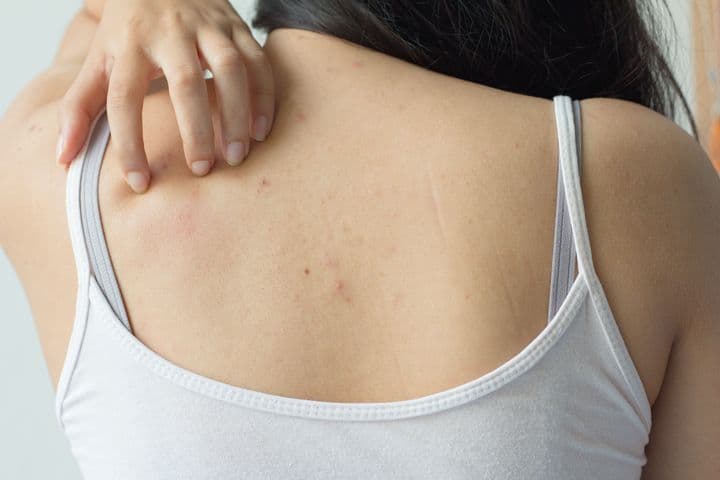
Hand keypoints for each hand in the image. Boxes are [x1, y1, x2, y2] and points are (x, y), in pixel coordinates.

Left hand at [56, 0, 274, 192]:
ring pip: (230, 70)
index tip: (139, 183)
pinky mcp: (236, 26)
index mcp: (128, 44)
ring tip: (237, 155)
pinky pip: (258, 61)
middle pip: (185, 83)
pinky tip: (261, 131)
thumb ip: (79, 108)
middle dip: (195, 130)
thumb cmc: (127, 30)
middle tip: (201, 170)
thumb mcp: (97, 62)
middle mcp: (169, 33)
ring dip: (237, 115)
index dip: (130, 143)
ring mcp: (207, 27)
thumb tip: (62, 158)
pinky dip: (264, 96)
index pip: (125, 98)